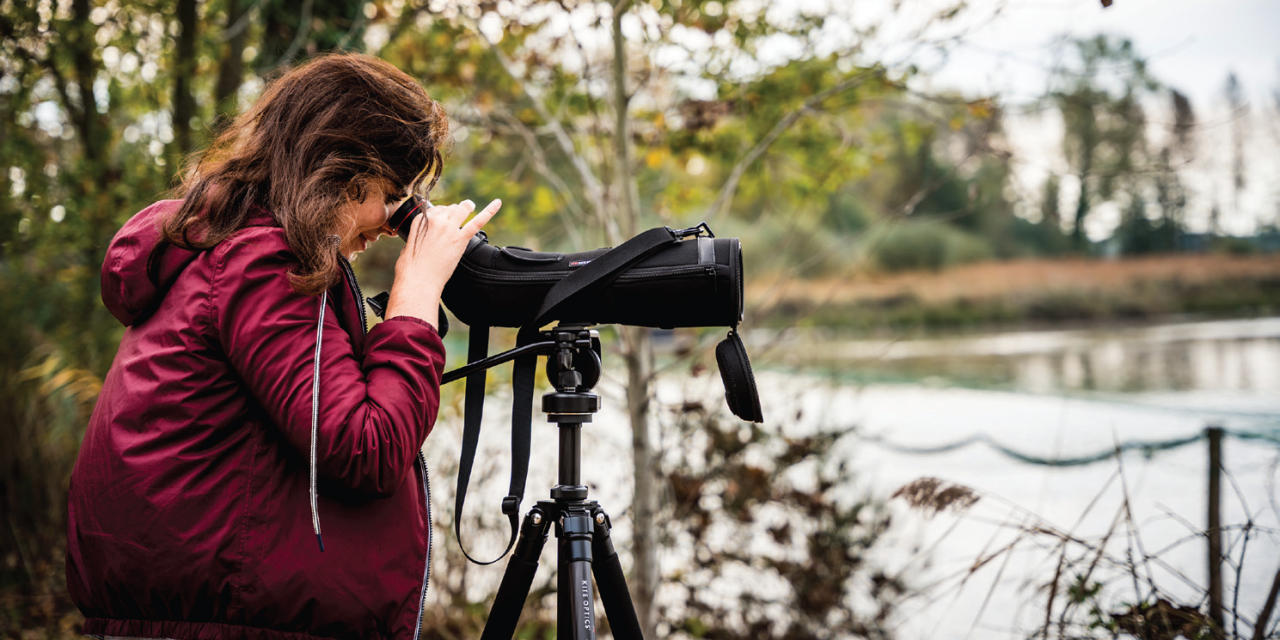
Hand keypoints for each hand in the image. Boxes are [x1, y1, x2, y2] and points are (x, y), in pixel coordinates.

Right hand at [385, 199, 500, 327]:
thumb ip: (417, 238)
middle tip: (460, 216)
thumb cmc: (411, 268)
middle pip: (451, 207)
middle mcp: (435, 220)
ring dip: (468, 207)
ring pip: (463, 209)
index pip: (437, 209)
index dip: (443, 214)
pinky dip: (489, 211)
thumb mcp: (408, 246)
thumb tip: (420, 241)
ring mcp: (448, 228)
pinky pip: (477, 222)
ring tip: (471, 207)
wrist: (418, 280)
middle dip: (456, 211)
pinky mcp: (460, 239)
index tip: (445, 220)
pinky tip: (497, 203)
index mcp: (420, 220)